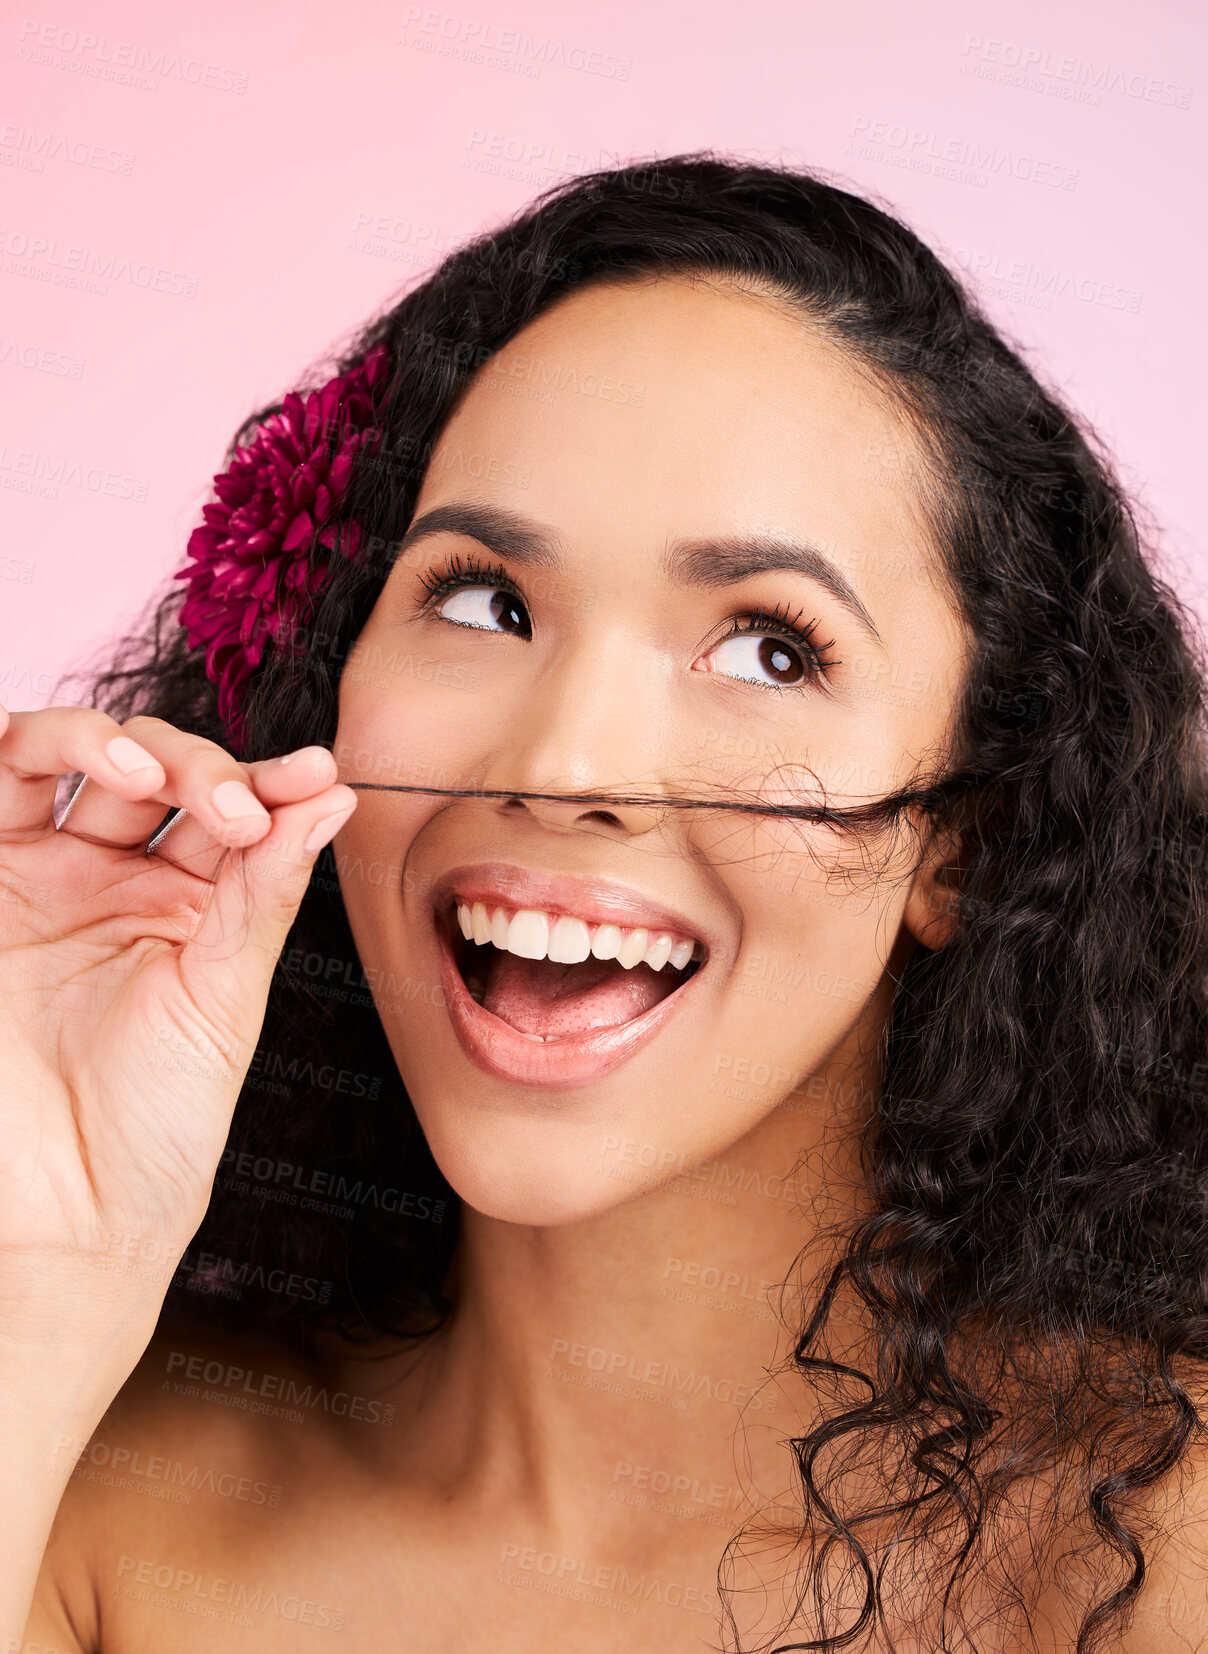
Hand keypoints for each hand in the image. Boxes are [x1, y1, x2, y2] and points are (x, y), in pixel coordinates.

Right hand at [0, 703, 356, 1334]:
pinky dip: (33, 747)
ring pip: (55, 753)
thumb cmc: (156, 1125)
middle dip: (200, 766)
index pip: (229, 805)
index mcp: (186, 900)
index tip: (319, 775)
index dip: (271, 780)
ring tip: (152, 779)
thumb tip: (331, 795)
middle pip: (151, 766)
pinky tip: (98, 764)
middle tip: (240, 811)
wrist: (70, 1216)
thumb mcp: (225, 997)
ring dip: (107, 741)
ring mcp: (36, 876)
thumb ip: (263, 891)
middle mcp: (110, 876)